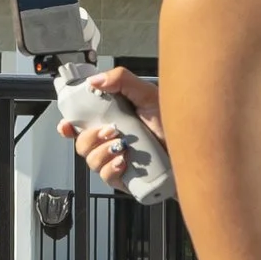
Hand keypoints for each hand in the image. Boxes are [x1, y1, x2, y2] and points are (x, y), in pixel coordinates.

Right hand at [57, 67, 164, 190]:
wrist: (194, 149)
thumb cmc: (175, 123)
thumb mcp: (148, 94)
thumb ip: (121, 80)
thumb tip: (95, 81)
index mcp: (113, 120)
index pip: (82, 123)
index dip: (68, 125)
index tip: (66, 124)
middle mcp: (112, 141)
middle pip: (81, 143)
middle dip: (89, 137)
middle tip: (110, 130)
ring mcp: (117, 161)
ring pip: (91, 161)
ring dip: (102, 152)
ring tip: (122, 145)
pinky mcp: (126, 179)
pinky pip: (106, 177)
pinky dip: (111, 168)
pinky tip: (124, 161)